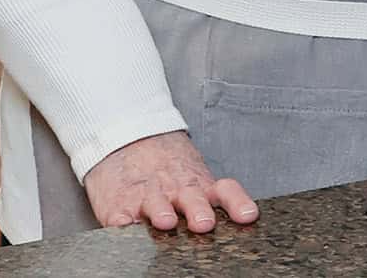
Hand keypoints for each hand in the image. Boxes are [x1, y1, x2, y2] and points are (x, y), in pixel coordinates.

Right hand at [83, 129, 258, 232]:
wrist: (127, 140)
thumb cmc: (165, 166)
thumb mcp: (193, 174)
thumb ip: (211, 196)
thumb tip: (246, 221)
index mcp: (197, 184)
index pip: (225, 191)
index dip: (237, 203)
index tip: (248, 215)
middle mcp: (175, 191)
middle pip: (192, 198)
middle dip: (199, 210)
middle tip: (204, 223)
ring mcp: (146, 197)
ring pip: (156, 204)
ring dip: (161, 212)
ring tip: (166, 222)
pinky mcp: (118, 207)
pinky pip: (119, 217)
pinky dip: (122, 224)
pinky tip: (125, 227)